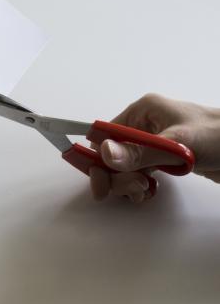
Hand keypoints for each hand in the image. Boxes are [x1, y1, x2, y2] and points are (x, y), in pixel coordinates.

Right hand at [89, 94, 219, 201]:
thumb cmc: (219, 137)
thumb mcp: (178, 145)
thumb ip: (140, 151)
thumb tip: (104, 152)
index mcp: (142, 112)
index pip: (104, 135)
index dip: (97, 159)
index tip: (99, 183)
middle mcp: (143, 125)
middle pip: (110, 155)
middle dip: (117, 176)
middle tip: (134, 188)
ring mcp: (152, 143)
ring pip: (122, 168)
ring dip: (127, 184)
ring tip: (145, 190)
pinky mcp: (161, 159)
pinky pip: (136, 174)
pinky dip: (138, 186)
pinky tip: (149, 191)